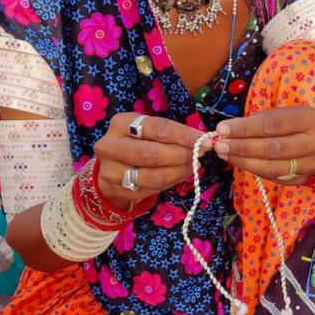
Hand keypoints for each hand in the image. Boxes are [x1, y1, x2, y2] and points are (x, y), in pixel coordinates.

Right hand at [94, 113, 208, 209]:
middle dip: (181, 155)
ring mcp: (111, 171)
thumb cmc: (137, 142)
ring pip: (152, 176)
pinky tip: (179, 175)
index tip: (204, 140)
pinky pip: (150, 190)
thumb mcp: (149, 130)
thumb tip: (201, 141)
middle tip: (198, 155)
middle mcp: (110, 146)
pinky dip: (170, 182)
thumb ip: (172, 134)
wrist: (112, 166)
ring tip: (192, 166)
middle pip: (151, 154)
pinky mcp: (116, 191)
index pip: (157, 128)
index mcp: (121, 124)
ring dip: (178, 172)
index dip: (183, 135)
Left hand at [213, 106, 314, 183]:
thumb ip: (258, 121)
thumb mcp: (283, 115)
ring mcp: (311, 164)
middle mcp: (314, 142)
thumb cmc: (297, 126)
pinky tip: (239, 163)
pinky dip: (254, 170)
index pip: (272, 125)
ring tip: (225, 155)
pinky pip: (274, 177)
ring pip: (273, 167)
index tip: (222, 129)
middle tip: (219, 146)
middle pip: (272, 148)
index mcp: (308, 119)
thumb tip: (226, 130)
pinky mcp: (304, 179)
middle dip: (242, 147)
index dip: (245, 128)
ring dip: (244, 162)